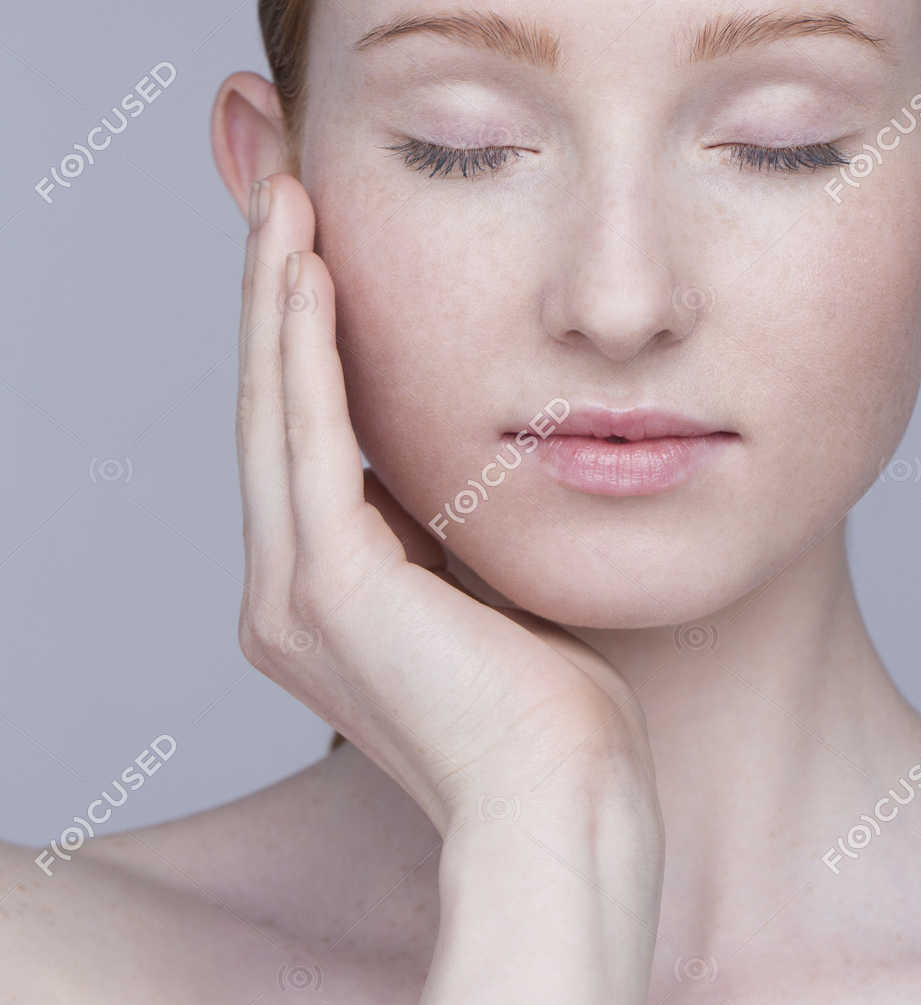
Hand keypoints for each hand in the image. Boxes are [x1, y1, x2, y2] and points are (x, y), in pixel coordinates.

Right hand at [235, 171, 660, 845]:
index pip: (303, 440)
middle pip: (271, 411)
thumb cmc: (556, 716)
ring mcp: (297, 594)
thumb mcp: (489, 590)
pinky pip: (310, 436)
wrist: (564, 808)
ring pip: (275, 409)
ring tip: (287, 203)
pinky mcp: (330, 585)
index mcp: (323, 599)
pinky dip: (306, 347)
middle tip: (284, 196)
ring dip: (280, 298)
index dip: (303, 340)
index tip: (319, 251)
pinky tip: (313, 270)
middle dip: (277, 297)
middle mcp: (285, 596)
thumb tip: (474, 455)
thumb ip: (455, 528)